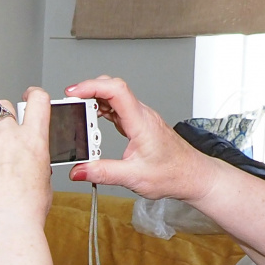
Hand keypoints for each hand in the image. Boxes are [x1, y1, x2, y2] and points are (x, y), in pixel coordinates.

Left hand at [0, 88, 55, 232]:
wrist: (4, 223)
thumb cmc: (25, 209)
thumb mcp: (43, 181)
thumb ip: (35, 162)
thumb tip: (29, 162)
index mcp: (32, 139)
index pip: (37, 100)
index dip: (32, 96)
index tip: (28, 98)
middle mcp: (6, 135)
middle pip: (0, 106)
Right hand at [61, 76, 215, 203]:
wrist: (194, 176)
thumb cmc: (174, 174)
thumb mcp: (134, 178)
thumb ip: (103, 173)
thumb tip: (78, 171)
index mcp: (142, 122)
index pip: (116, 90)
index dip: (92, 86)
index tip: (73, 93)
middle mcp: (142, 115)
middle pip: (112, 87)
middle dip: (88, 90)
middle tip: (70, 103)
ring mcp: (140, 117)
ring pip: (114, 96)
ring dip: (94, 100)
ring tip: (77, 113)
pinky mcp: (138, 123)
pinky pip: (117, 107)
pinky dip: (101, 109)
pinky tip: (92, 121)